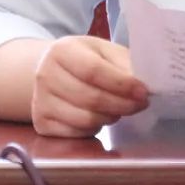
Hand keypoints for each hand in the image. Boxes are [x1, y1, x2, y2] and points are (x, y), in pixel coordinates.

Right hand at [31, 35, 148, 136]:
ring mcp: (40, 101)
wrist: (52, 70)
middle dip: (122, 104)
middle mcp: (46, 75)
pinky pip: (76, 134)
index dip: (121, 84)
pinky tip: (101, 116)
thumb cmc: (84, 58)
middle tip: (140, 104)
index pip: (93, 70)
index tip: (143, 92)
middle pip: (90, 98)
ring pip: (85, 119)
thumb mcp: (103, 50)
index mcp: (62, 50)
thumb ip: (122, 63)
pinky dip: (95, 128)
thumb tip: (144, 83)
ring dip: (110, 116)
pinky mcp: (41, 123)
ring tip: (121, 108)